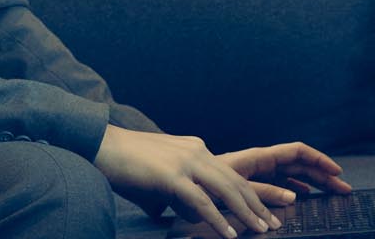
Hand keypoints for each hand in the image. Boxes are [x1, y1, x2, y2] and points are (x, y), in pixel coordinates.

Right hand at [95, 125, 277, 236]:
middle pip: (236, 182)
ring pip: (226, 191)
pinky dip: (218, 220)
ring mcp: (185, 163)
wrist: (100, 145)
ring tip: (262, 229)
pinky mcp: (172, 177)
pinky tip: (229, 233)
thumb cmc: (126, 163)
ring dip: (247, 213)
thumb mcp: (161, 174)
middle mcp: (197, 152)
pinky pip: (202, 202)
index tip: (265, 208)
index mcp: (196, 149)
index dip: (250, 193)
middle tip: (274, 222)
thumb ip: (178, 190)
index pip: (231, 174)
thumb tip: (187, 211)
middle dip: (258, 204)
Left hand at [170, 142, 357, 237]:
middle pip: (298, 164)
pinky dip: (293, 189)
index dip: (318, 160)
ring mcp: (252, 173)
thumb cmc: (191, 181)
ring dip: (312, 183)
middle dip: (322, 174)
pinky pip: (276, 185)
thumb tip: (294, 196)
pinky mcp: (244, 185)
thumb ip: (261, 193)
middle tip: (343, 188)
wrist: (165, 179)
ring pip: (290, 175)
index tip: (336, 171)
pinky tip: (302, 197)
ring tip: (331, 193)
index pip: (295, 152)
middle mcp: (256, 163)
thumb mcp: (226, 189)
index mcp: (254, 158)